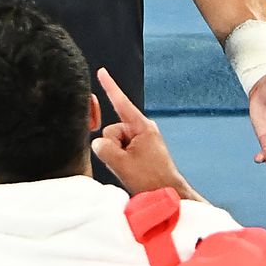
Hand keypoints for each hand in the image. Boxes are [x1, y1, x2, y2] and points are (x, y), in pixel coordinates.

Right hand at [92, 68, 201, 198]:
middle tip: (126, 163)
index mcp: (142, 127)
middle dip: (112, 146)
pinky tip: (132, 169)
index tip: (102, 72)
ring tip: (132, 168)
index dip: (110, 86)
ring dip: (117, 155)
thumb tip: (98, 143)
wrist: (168, 193)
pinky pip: (121, 149)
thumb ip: (103, 149)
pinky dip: (121, 159)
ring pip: (114, 141)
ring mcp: (142, 139)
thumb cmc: (150, 179)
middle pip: (112, 130)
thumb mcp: (121, 163)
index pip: (121, 102)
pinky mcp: (141, 149)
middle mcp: (142, 129)